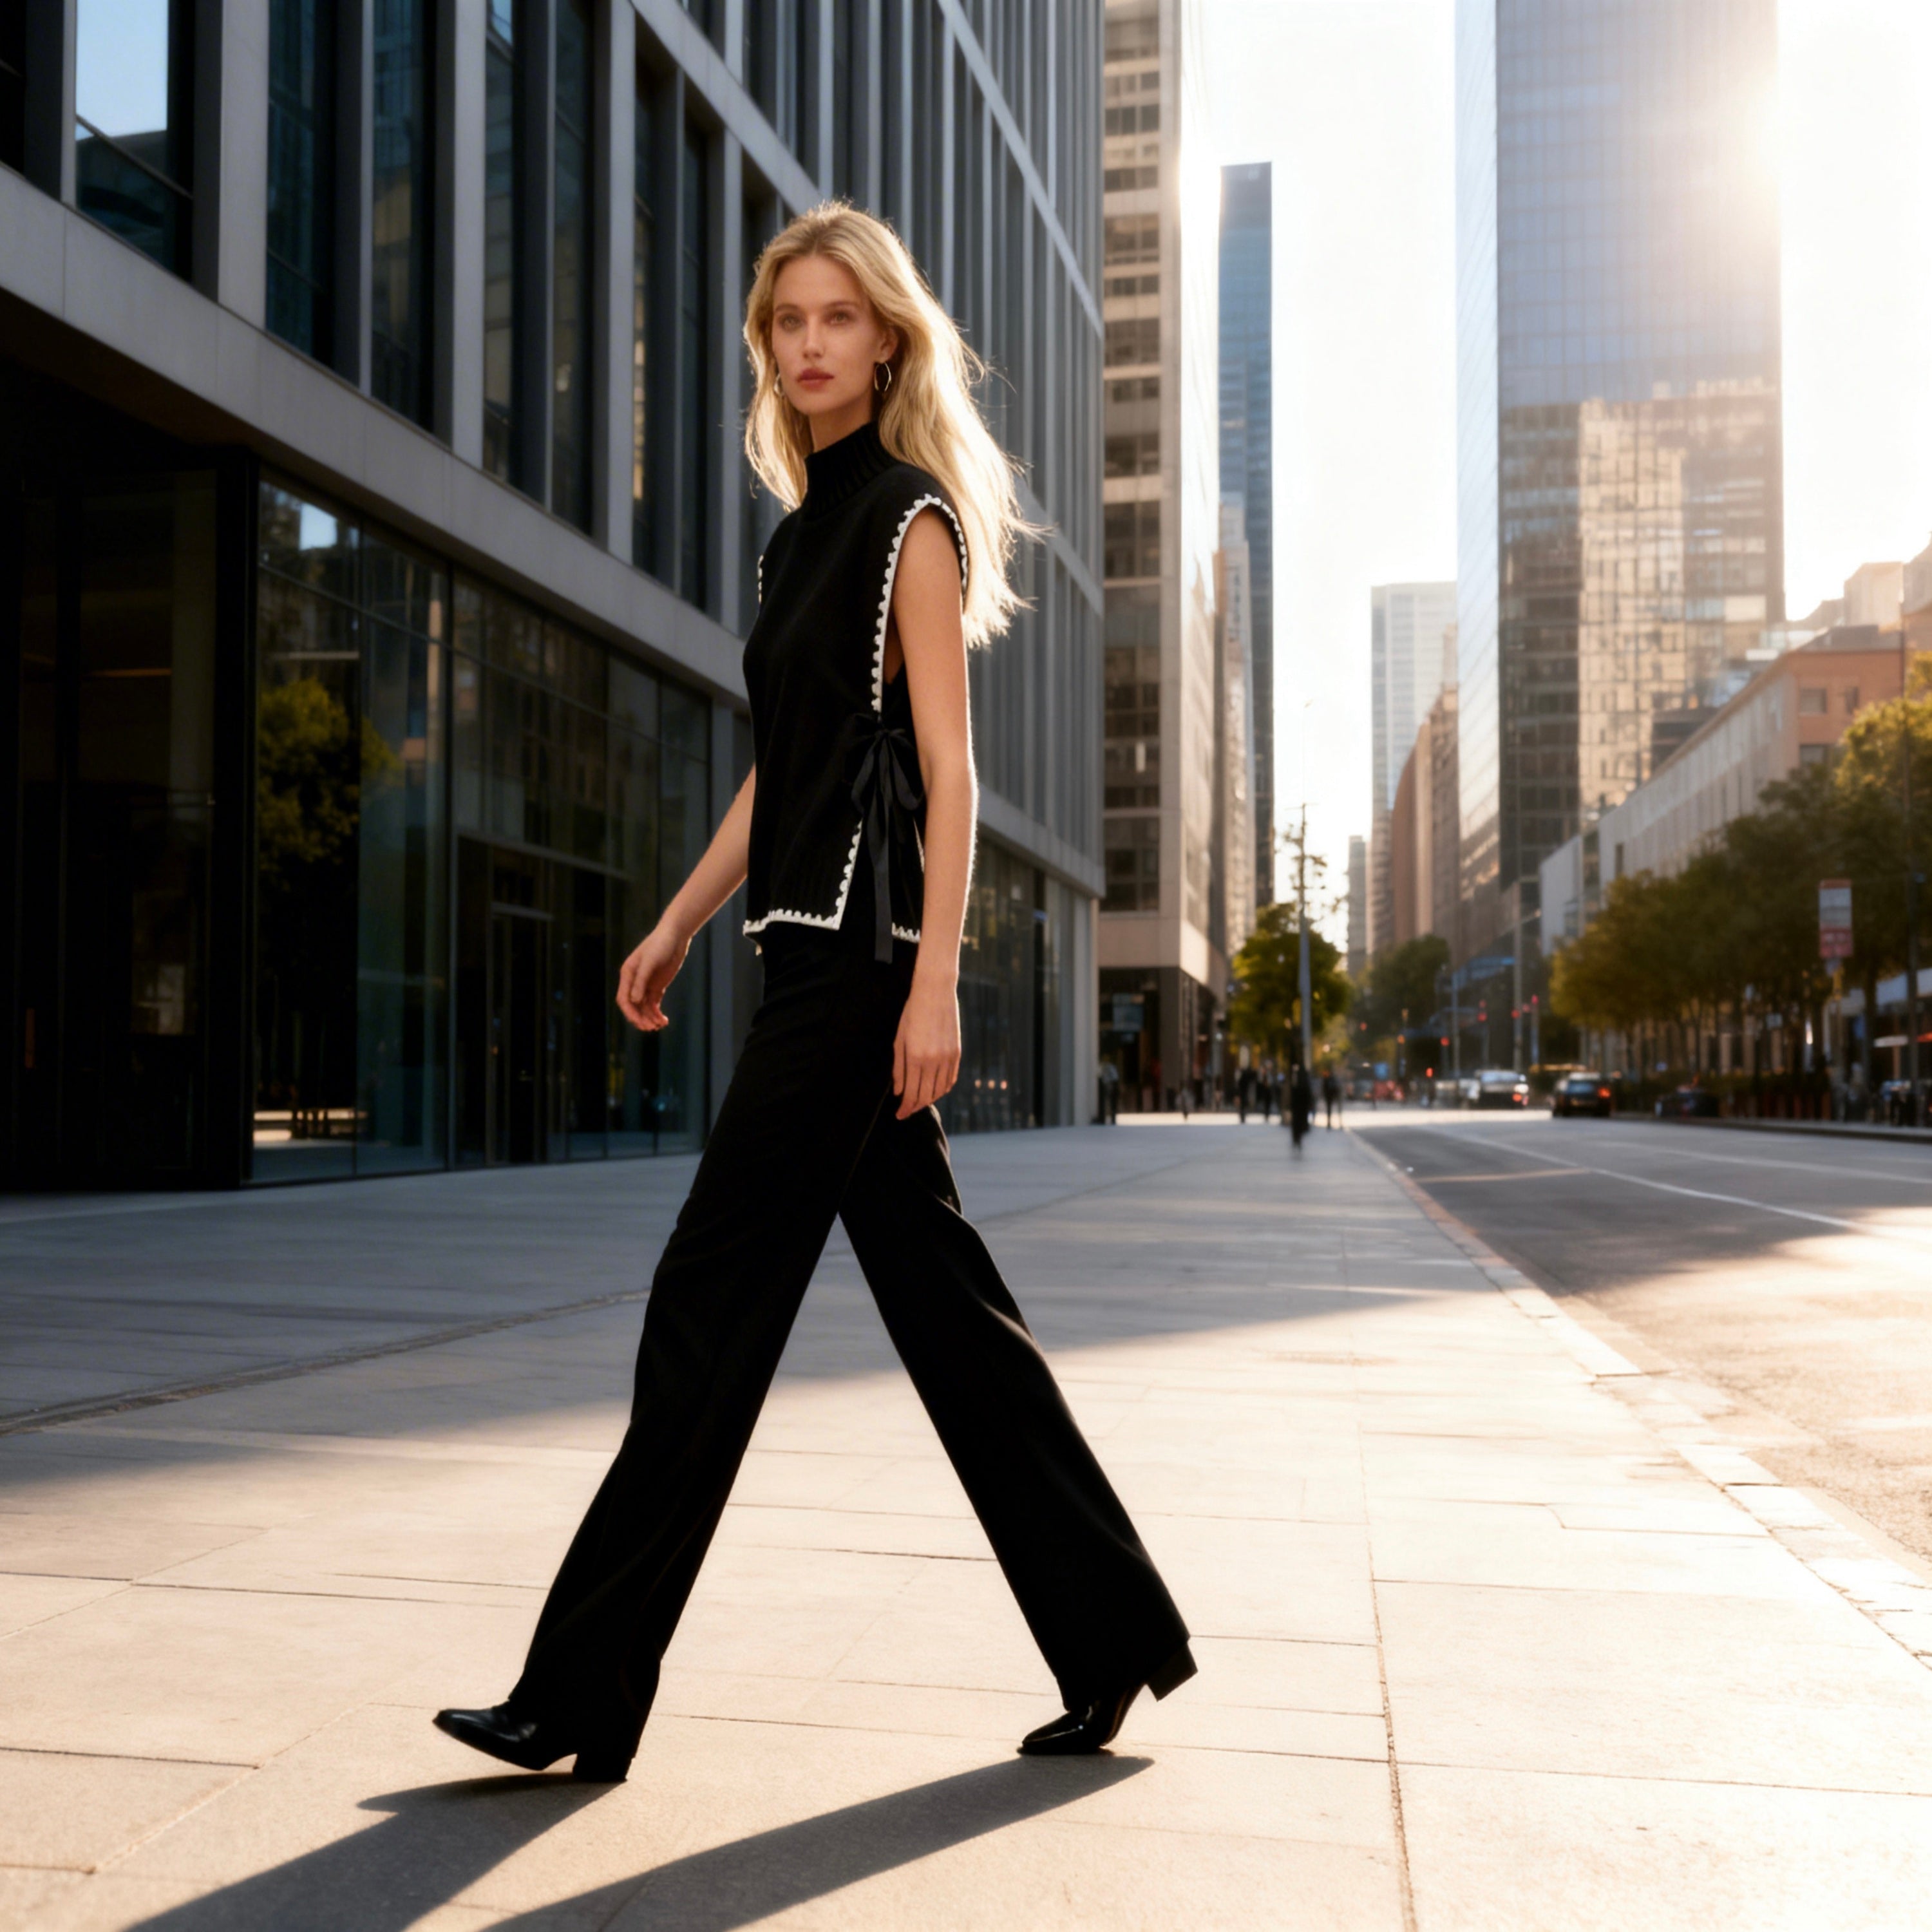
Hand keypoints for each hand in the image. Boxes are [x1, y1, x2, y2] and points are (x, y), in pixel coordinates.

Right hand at [616, 924, 688, 1031]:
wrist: (675, 936)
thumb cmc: (660, 945)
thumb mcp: (650, 962)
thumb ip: (641, 981)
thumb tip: (633, 1001)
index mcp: (628, 974)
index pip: (623, 999)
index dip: (630, 1012)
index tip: (640, 1022)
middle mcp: (634, 981)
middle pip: (633, 1006)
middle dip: (640, 1018)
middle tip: (651, 1028)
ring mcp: (646, 984)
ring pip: (643, 1007)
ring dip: (650, 1018)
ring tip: (660, 1025)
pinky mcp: (657, 986)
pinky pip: (653, 1004)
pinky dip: (657, 1014)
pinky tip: (664, 1020)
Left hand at [893, 974, 960, 1118]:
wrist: (935, 992)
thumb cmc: (911, 1014)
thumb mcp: (898, 1040)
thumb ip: (898, 1068)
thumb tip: (898, 1092)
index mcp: (915, 1058)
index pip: (911, 1093)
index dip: (905, 1108)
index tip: (899, 1114)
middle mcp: (933, 1061)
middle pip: (926, 1096)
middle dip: (915, 1107)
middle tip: (907, 1111)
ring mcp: (947, 1058)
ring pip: (940, 1090)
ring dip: (929, 1100)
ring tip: (919, 1101)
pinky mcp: (957, 1053)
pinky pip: (951, 1079)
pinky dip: (942, 1089)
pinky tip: (934, 1090)